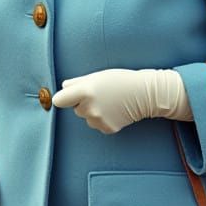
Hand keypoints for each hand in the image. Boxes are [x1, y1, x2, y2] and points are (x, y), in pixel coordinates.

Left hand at [52, 68, 191, 134]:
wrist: (145, 93)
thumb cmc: (120, 81)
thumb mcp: (97, 76)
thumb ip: (76, 82)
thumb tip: (63, 88)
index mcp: (85, 92)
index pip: (59, 101)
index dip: (63, 99)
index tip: (67, 98)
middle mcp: (89, 108)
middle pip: (75, 109)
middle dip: (83, 103)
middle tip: (100, 95)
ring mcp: (98, 121)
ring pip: (87, 118)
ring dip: (93, 112)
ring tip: (109, 102)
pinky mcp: (107, 129)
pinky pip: (98, 125)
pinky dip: (104, 120)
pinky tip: (115, 111)